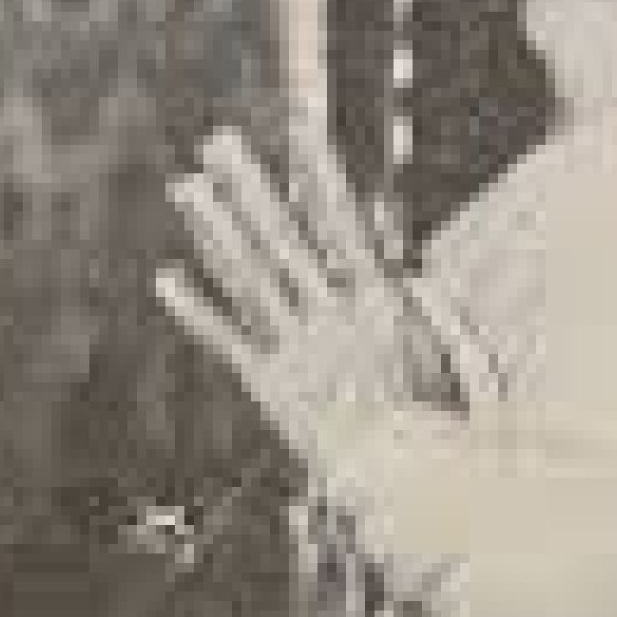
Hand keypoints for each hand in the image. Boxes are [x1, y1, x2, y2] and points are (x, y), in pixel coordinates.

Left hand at [153, 121, 497, 483]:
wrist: (413, 487)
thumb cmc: (442, 429)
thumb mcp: (449, 356)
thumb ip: (427, 308)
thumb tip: (409, 270)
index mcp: (381, 303)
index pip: (345, 222)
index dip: (320, 173)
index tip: (301, 129)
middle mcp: (334, 316)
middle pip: (284, 237)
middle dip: (250, 186)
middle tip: (219, 140)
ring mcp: (300, 349)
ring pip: (249, 277)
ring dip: (214, 229)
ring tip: (184, 187)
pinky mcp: (272, 387)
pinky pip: (228, 340)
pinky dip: (196, 309)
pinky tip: (167, 277)